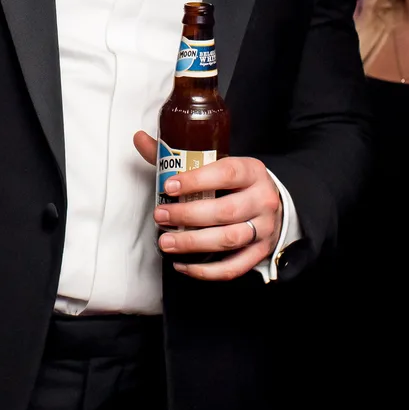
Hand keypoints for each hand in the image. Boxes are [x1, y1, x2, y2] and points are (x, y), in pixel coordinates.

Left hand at [131, 132, 279, 280]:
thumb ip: (177, 155)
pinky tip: (181, 265)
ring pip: (228, 240)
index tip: (169, 187)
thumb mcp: (216, 163)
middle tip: (160, 216)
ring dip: (193, 243)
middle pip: (225, 211)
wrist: (269, 203)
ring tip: (165, 242)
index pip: (227, 173)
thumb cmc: (235, 183)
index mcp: (252, 171)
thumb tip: (139, 138)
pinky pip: (233, 268)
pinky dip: (205, 271)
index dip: (196, 180)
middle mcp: (262, 199)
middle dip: (188, 216)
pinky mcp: (259, 253)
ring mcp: (264, 229)